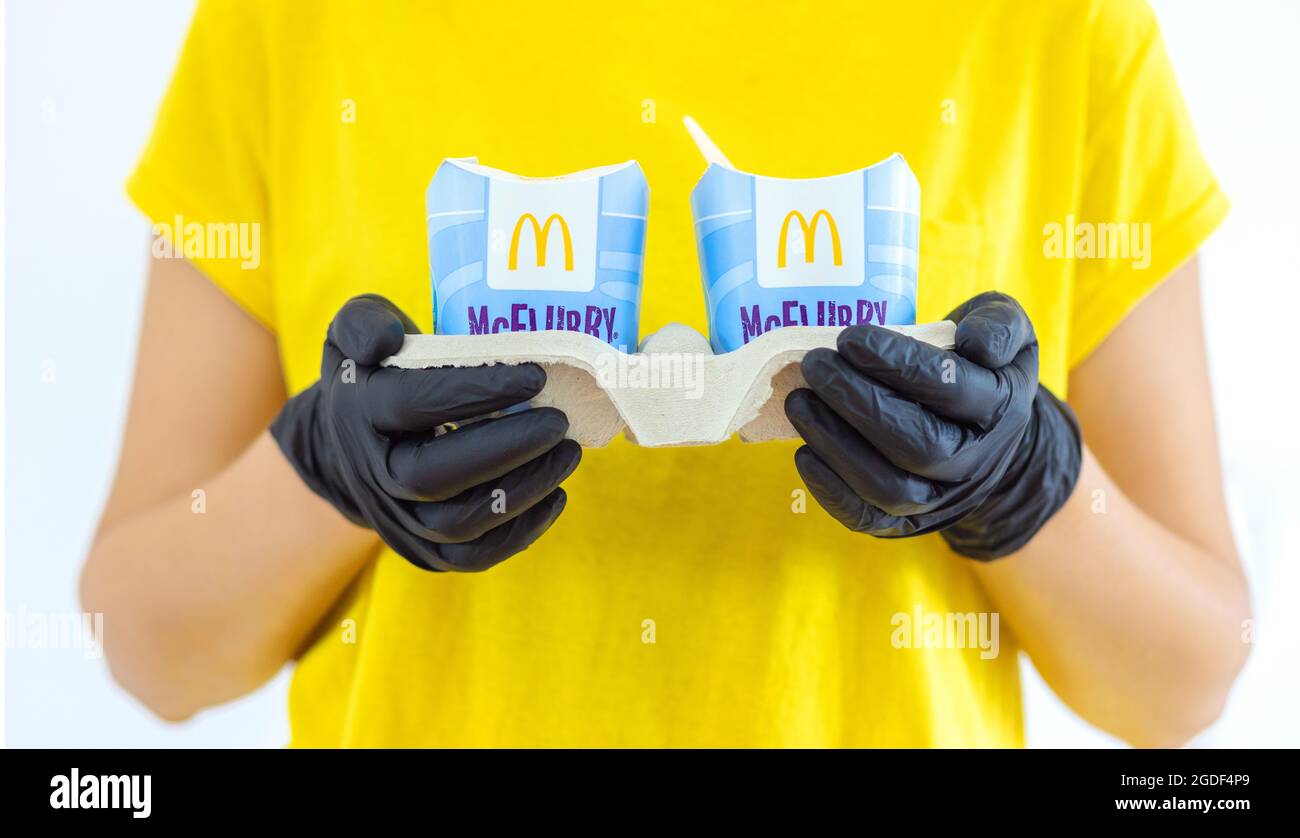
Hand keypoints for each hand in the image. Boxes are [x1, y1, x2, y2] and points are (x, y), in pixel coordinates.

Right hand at [270, 294, 579, 571]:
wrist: (346, 446)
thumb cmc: (374, 374)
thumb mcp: (356, 331)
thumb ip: (366, 321)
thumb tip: (387, 339)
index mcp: (361, 414)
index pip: (414, 403)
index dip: (475, 390)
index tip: (534, 375)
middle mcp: (374, 474)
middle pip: (434, 476)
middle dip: (506, 449)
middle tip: (559, 423)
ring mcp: (399, 520)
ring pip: (460, 523)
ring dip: (523, 490)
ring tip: (569, 453)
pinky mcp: (425, 551)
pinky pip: (473, 556)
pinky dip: (520, 532)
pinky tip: (556, 496)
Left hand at [785, 291, 1081, 559]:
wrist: (985, 431)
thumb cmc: (979, 364)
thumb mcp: (1007, 329)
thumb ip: (998, 325)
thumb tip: (975, 342)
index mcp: (1001, 408)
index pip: (949, 388)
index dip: (897, 362)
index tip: (849, 338)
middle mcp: (974, 462)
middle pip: (917, 444)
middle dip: (858, 402)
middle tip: (816, 365)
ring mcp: (939, 497)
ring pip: (887, 486)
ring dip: (835, 442)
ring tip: (800, 401)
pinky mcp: (904, 521)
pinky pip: (865, 517)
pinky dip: (829, 489)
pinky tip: (804, 451)